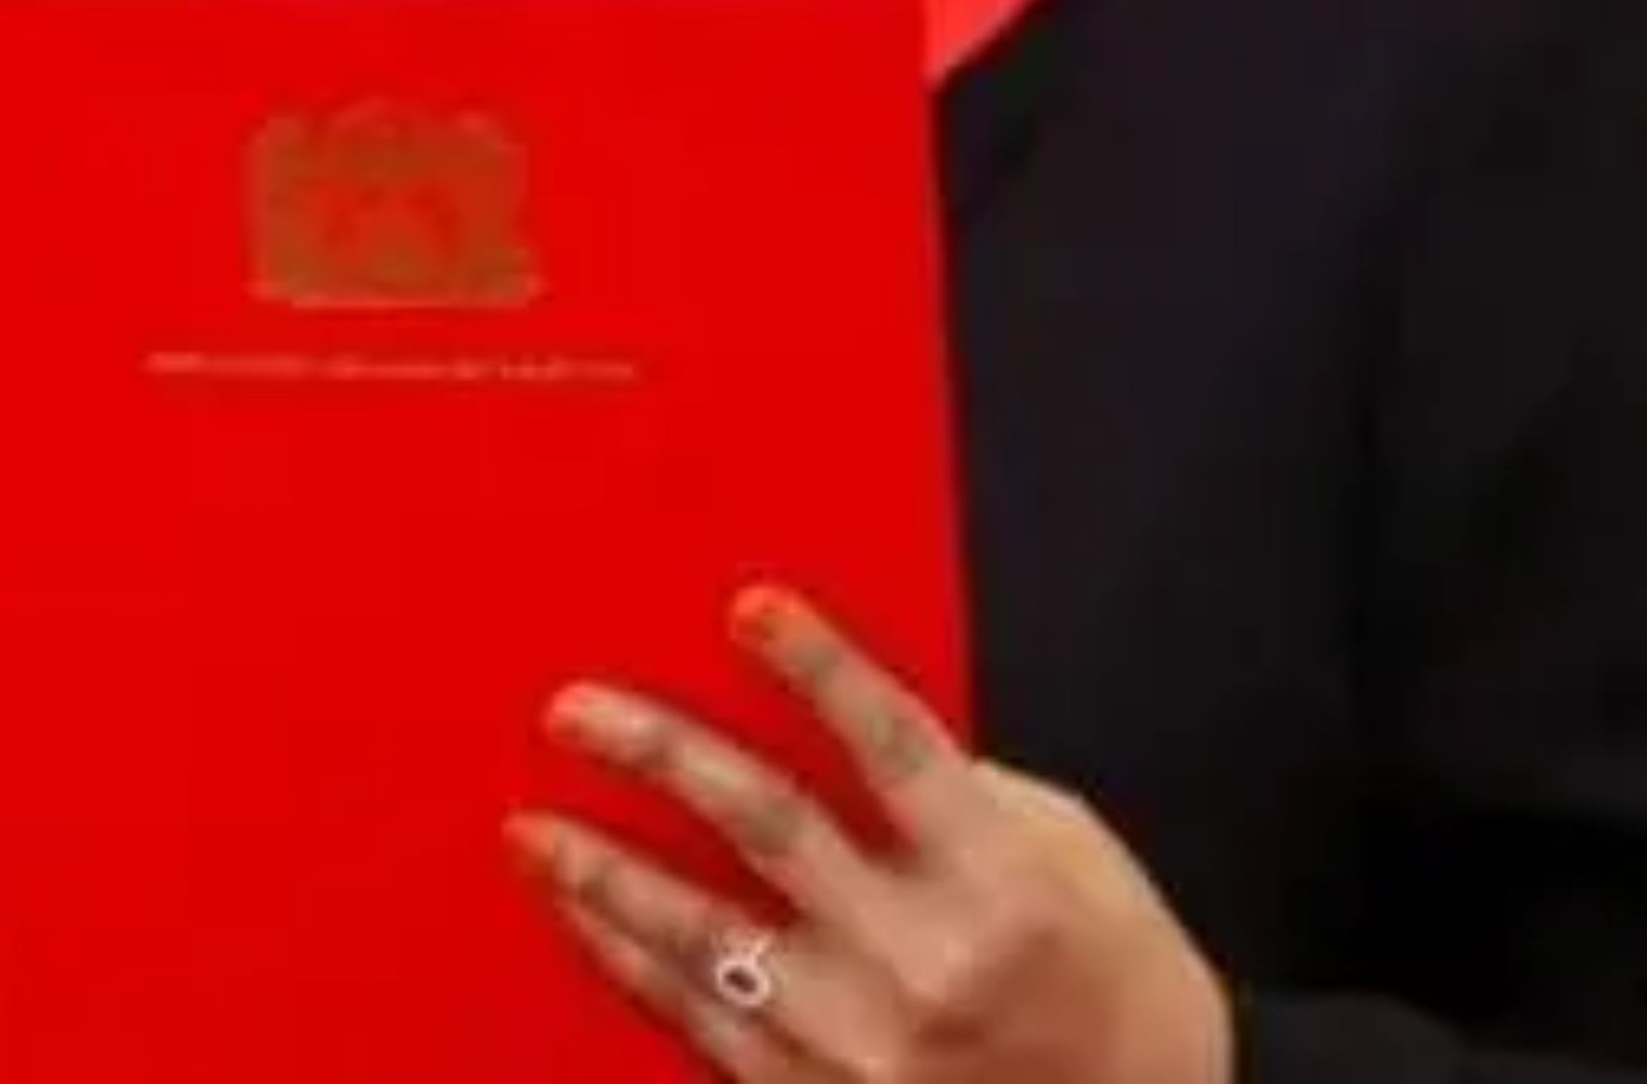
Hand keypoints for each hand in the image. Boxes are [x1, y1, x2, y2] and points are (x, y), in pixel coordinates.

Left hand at [509, 587, 1235, 1083]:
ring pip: (705, 937)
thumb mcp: (1068, 851)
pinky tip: (586, 917)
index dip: (821, 668)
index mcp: (1000, 877)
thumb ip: (962, 790)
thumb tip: (847, 729)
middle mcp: (925, 961)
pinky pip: (700, 1022)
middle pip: (770, 827)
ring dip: (607, 874)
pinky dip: (632, 964)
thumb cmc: (1112, 975)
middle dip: (662, 756)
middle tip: (578, 712)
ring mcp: (865, 1044)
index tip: (750, 607)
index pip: (894, 746)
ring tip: (534, 830)